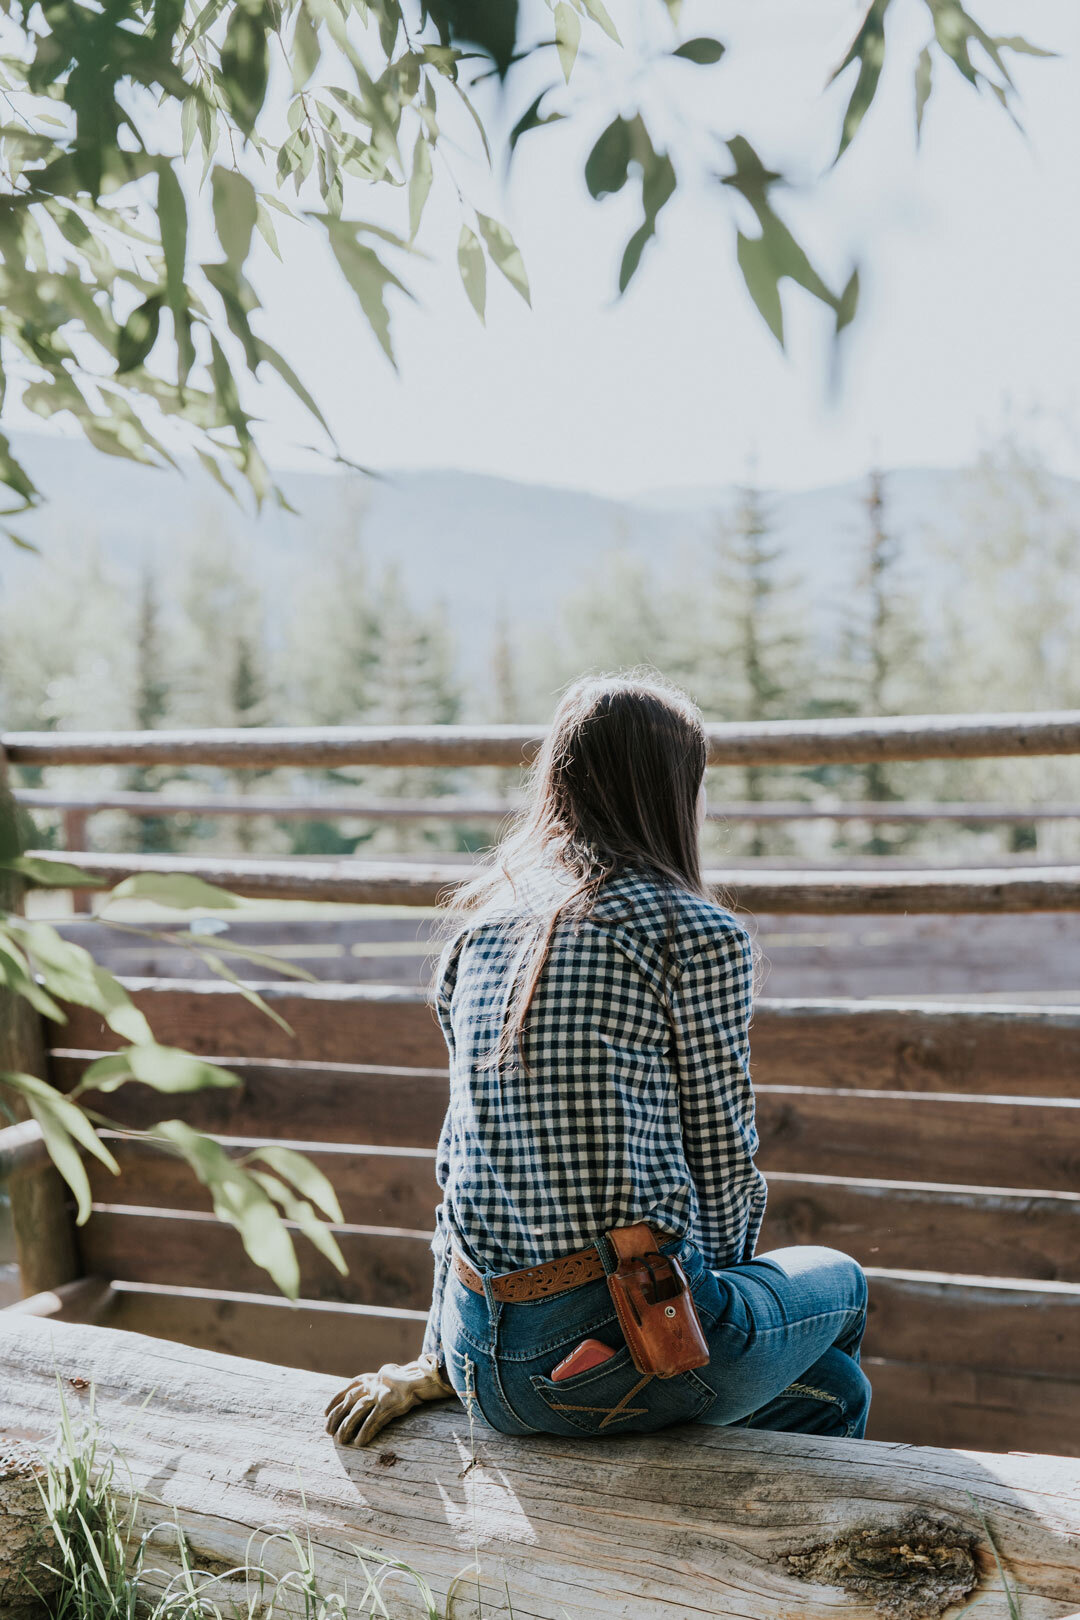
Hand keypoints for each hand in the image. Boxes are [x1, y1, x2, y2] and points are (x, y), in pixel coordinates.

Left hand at [323, 1352, 455, 1446]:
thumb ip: (381, 1384)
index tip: (325, 1412)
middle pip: (350, 1400)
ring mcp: (382, 1393)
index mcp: (374, 1377)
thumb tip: (370, 1394)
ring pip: (358, 1410)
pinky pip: (373, 1420)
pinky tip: (359, 1443)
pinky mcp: (390, 1404)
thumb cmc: (414, 1379)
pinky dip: (365, 1432)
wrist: (428, 1376)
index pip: (349, 1387)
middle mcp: (375, 1384)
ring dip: (347, 1426)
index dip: (336, 1399)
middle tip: (327, 1430)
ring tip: (340, 1441)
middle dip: (337, 1416)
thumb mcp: (393, 1378)